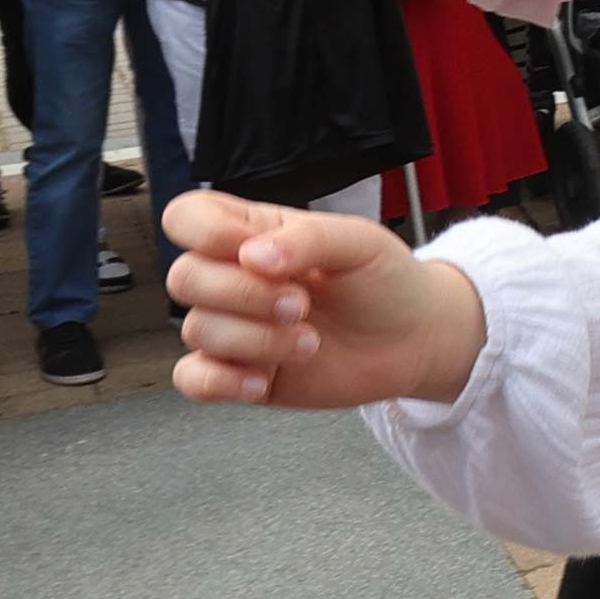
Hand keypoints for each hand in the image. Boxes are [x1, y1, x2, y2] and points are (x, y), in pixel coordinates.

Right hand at [167, 190, 489, 408]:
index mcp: (254, 233)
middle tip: (301, 305)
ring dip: (255, 340)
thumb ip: (307, 238)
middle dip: (242, 294)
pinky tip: (263, 379)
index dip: (204, 232)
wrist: (415, 339)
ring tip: (311, 342)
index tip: (252, 251)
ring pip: (197, 330)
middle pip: (184, 277)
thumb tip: (252, 255)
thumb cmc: (384, 280)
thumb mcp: (360, 242)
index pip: (188, 217)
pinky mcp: (242, 372)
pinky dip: (221, 381)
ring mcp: (235, 327)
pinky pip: (194, 379)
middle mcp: (234, 278)